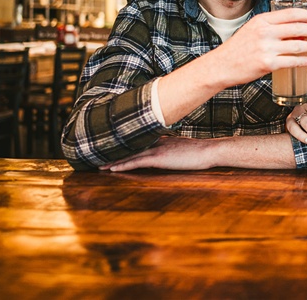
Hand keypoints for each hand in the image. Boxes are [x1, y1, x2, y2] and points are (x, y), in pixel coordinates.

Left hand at [100, 136, 217, 171]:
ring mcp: (156, 149)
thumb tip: (166, 153)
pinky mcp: (159, 158)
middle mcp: (155, 141)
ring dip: (113, 160)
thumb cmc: (199, 152)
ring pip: (129, 154)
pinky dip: (123, 165)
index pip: (137, 142)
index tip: (111, 149)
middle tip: (97, 156)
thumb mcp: (182, 148)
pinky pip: (136, 161)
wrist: (208, 151)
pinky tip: (112, 169)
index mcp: (161, 139)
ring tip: (98, 165)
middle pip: (129, 146)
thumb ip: (171, 149)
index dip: (123, 146)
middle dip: (113, 152)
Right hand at [213, 8, 306, 86]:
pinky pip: (292, 61)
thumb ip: (269, 26)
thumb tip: (293, 27)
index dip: (306, 15)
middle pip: (297, 28)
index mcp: (261, 21)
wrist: (222, 65)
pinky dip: (303, 61)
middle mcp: (265, 32)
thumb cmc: (237, 48)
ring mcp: (267, 48)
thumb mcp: (251, 29)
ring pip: (298, 45)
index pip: (290, 14)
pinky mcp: (268, 64)